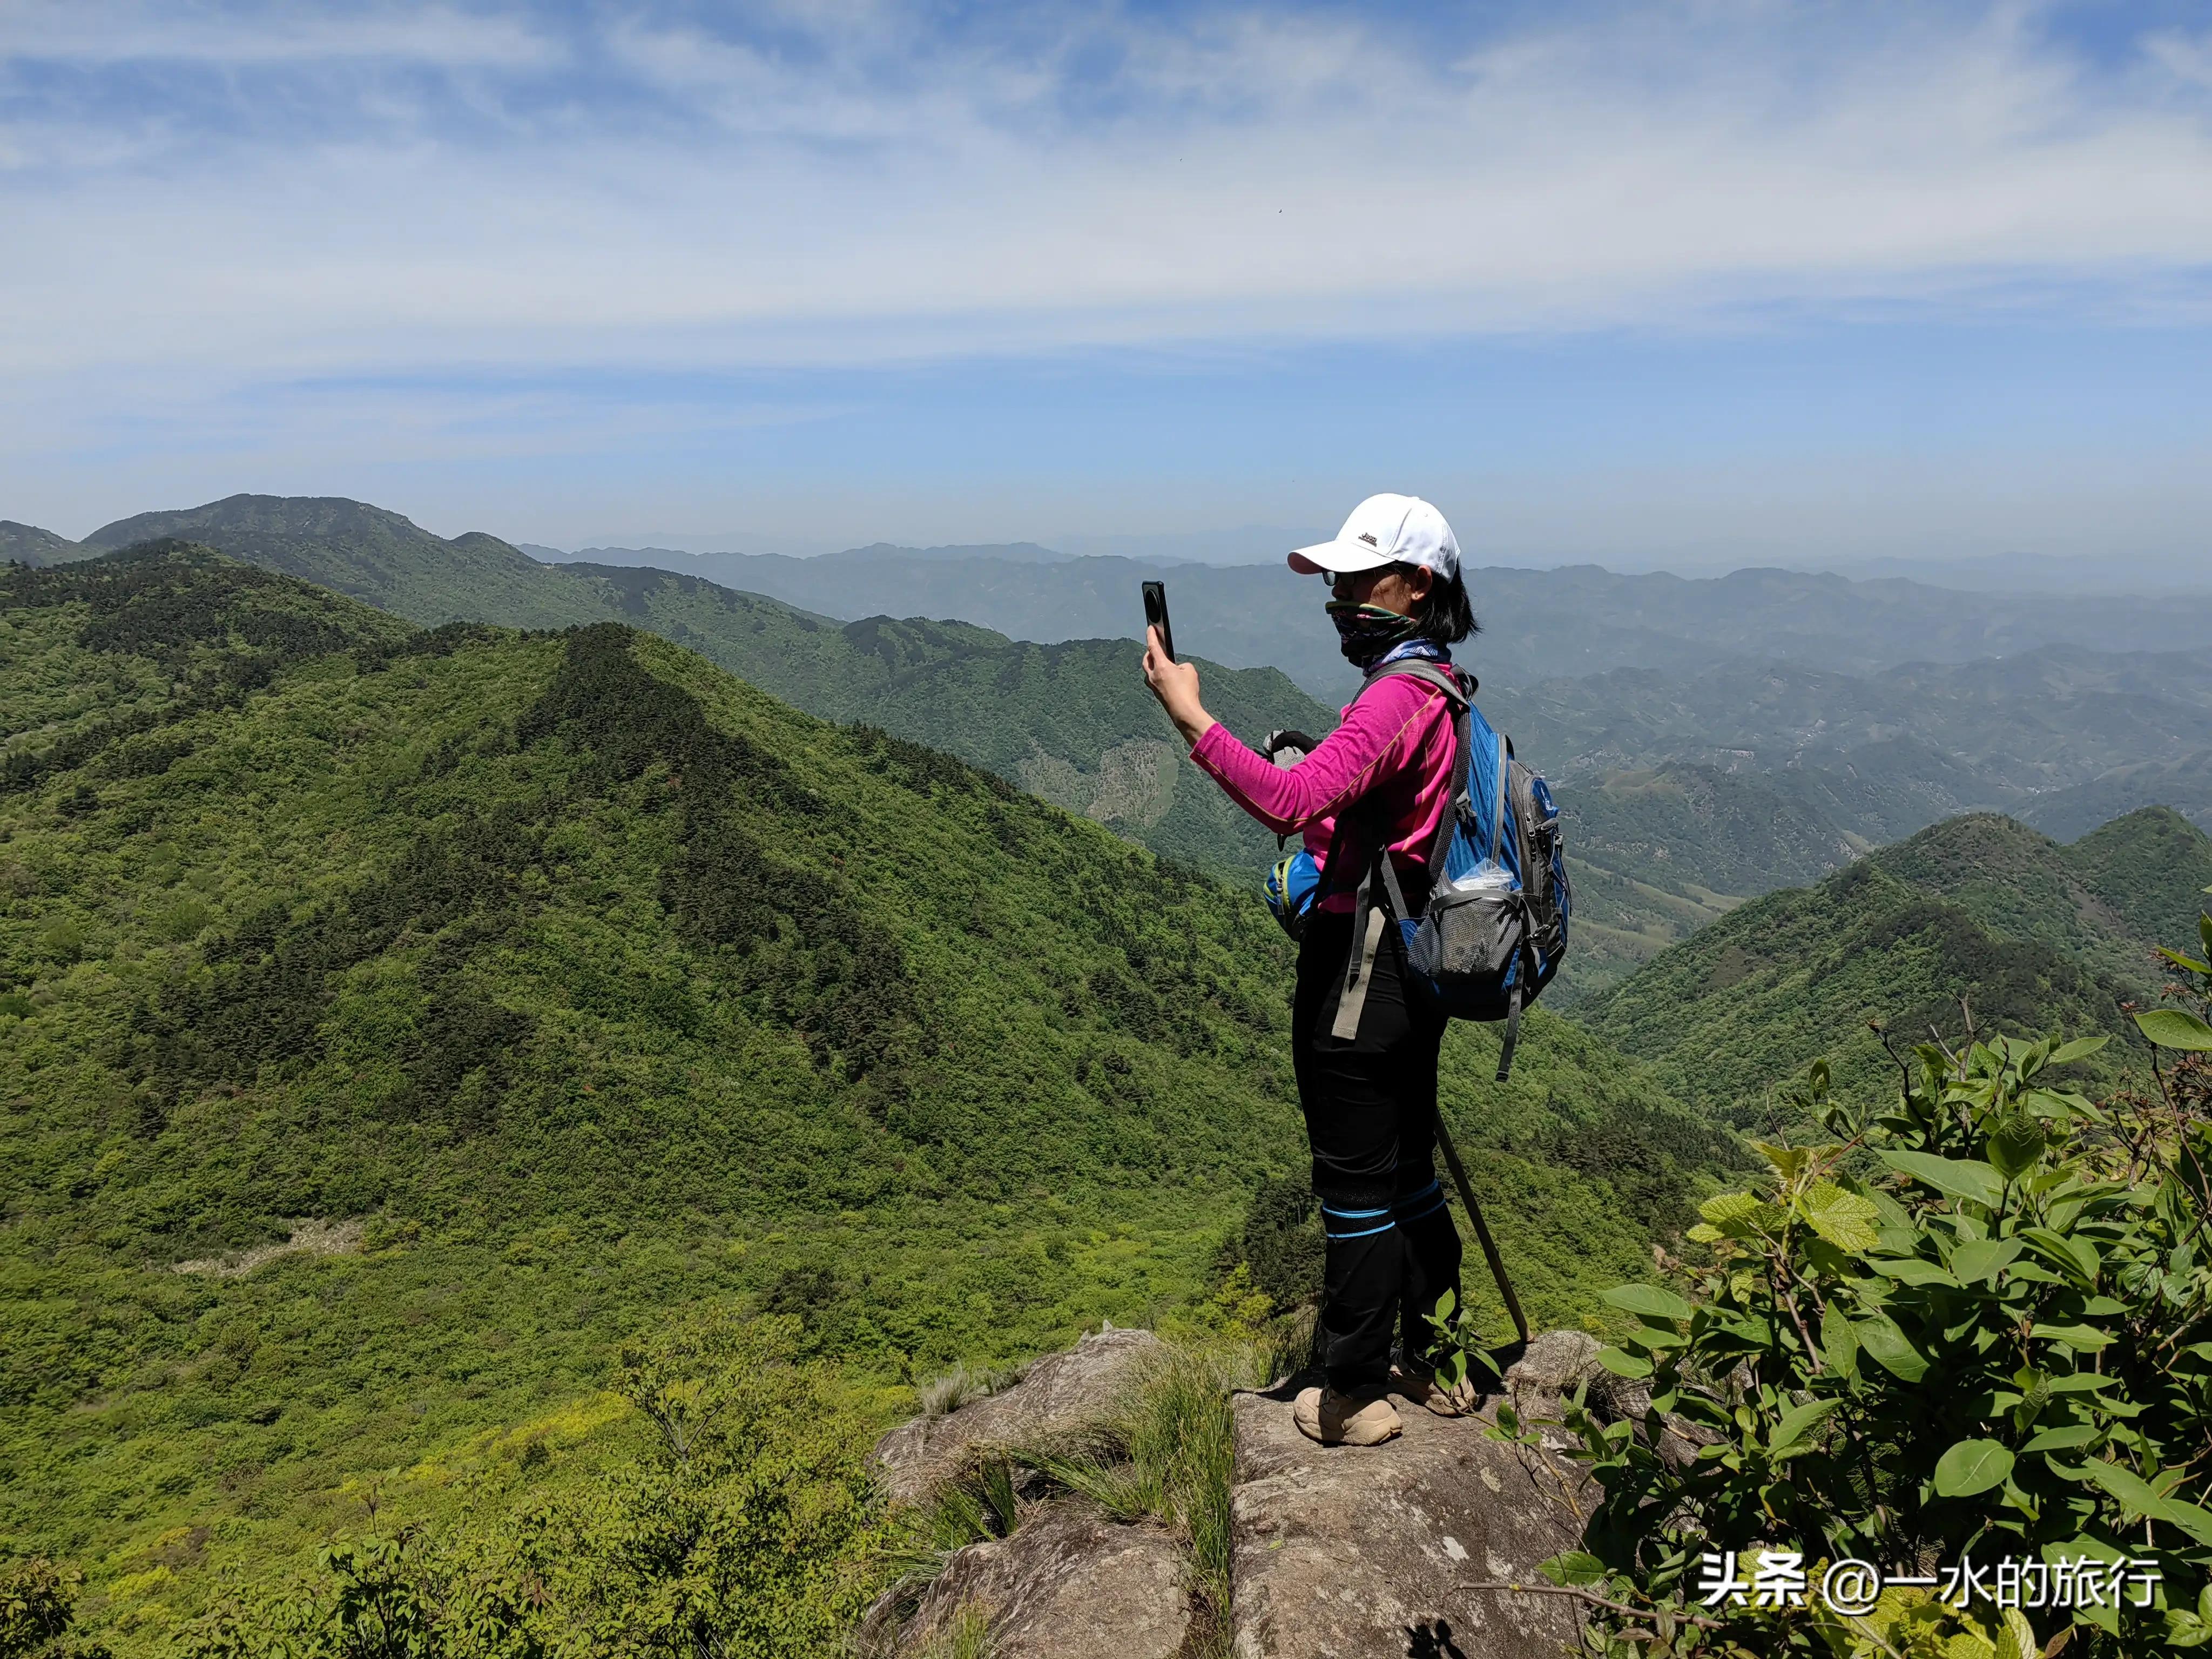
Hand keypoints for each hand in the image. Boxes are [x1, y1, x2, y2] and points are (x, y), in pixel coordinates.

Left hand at [1143, 625, 1214, 746]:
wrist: (1183, 712)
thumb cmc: (1187, 690)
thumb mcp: (1190, 670)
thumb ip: (1182, 665)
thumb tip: (1177, 669)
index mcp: (1160, 666)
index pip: (1153, 646)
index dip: (1151, 635)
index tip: (1150, 627)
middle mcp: (1153, 675)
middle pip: (1147, 659)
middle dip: (1150, 651)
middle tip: (1155, 646)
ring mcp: (1153, 686)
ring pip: (1148, 671)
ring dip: (1153, 664)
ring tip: (1161, 662)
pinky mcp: (1156, 694)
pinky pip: (1153, 680)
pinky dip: (1157, 675)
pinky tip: (1166, 677)